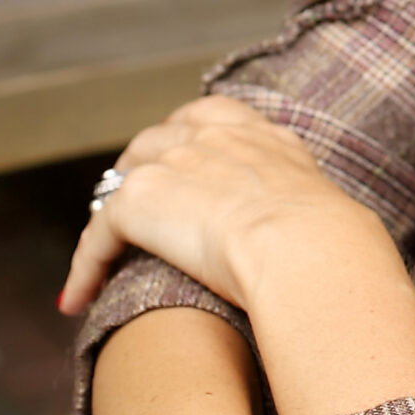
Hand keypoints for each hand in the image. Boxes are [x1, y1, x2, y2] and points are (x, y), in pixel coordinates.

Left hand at [58, 97, 369, 318]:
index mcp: (262, 136)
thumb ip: (312, 211)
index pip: (212, 117)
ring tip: (102, 253)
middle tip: (134, 211)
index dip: (188, 138)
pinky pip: (97, 234)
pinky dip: (84, 267)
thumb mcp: (326, 211)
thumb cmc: (331, 245)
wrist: (306, 247)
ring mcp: (173, 163)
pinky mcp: (139, 199)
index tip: (182, 159)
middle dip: (141, 169)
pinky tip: (77, 297)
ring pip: (121, 183)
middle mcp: (214, 138)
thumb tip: (336, 241)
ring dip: (111, 216)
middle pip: (157, 139)